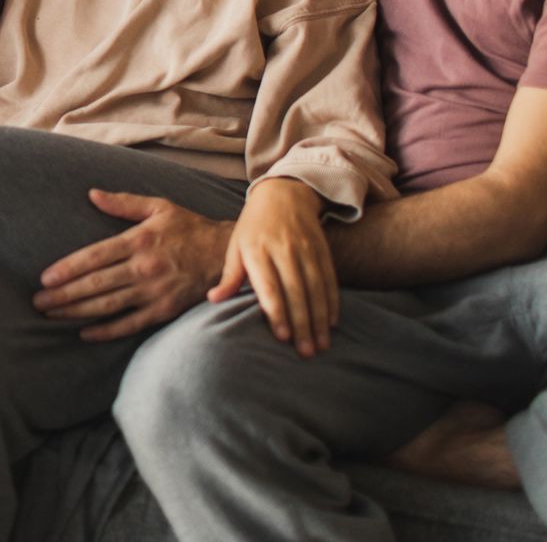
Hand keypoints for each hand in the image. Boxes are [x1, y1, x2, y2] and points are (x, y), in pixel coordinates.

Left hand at [34, 191, 232, 340]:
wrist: (226, 255)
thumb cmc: (189, 228)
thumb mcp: (159, 207)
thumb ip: (123, 203)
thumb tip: (92, 194)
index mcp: (138, 241)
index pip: (94, 257)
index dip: (67, 269)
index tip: (44, 279)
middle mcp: (143, 268)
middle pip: (95, 284)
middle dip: (63, 295)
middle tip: (37, 303)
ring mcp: (153, 292)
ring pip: (107, 305)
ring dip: (76, 312)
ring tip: (52, 315)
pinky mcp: (164, 311)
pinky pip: (130, 324)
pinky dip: (106, 331)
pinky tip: (84, 333)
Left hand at [208, 177, 337, 356]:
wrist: (284, 193)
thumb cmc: (253, 226)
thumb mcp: (236, 245)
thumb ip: (229, 275)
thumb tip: (213, 300)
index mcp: (257, 250)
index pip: (269, 286)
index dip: (277, 312)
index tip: (282, 337)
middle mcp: (283, 249)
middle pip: (295, 292)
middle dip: (301, 324)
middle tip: (306, 352)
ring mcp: (306, 249)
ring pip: (316, 288)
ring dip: (320, 319)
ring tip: (321, 345)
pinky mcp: (322, 249)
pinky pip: (330, 279)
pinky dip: (332, 302)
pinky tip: (332, 323)